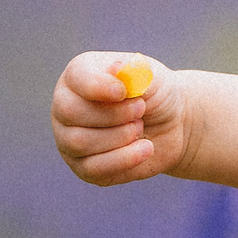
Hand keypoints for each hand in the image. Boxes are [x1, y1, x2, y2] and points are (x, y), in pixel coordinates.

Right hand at [52, 50, 192, 186]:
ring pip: (79, 142)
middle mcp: (65, 107)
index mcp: (78, 76)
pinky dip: (124, 158)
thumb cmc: (154, 94)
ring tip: (140, 127)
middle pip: (70, 112)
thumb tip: (117, 68)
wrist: (172, 125)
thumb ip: (134, 72)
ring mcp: (69, 139)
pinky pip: (93, 168)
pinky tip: (146, 148)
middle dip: (112, 114)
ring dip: (119, 136)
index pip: (76, 78)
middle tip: (140, 110)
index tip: (124, 92)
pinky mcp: (83, 168)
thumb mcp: (150, 76)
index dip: (99, 86)